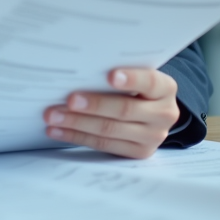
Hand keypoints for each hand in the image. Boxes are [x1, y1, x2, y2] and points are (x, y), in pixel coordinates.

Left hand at [42, 68, 179, 158]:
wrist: (151, 113)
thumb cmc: (135, 86)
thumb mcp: (135, 75)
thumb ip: (117, 72)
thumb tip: (80, 67)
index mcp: (166, 88)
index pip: (150, 82)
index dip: (131, 79)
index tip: (110, 75)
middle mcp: (164, 114)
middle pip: (124, 110)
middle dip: (93, 104)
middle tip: (68, 100)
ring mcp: (153, 137)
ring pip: (110, 130)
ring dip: (77, 123)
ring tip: (53, 116)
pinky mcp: (139, 152)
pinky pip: (103, 145)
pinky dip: (77, 136)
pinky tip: (58, 130)